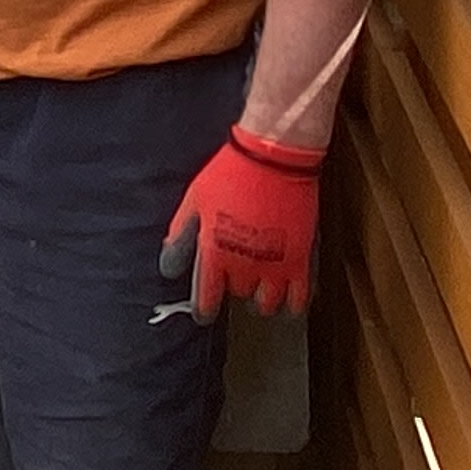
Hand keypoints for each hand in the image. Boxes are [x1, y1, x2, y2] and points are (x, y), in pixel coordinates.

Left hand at [159, 126, 324, 318]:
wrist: (275, 156)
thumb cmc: (231, 173)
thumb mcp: (195, 200)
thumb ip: (181, 236)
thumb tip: (169, 267)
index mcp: (215, 252)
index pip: (206, 298)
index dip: (204, 310)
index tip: (204, 313)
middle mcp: (244, 265)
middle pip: (238, 294)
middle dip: (236, 286)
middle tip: (237, 272)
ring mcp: (275, 264)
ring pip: (268, 303)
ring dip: (262, 299)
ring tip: (261, 287)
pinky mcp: (301, 258)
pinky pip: (300, 297)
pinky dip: (293, 304)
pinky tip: (288, 298)